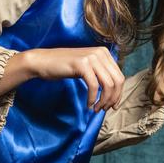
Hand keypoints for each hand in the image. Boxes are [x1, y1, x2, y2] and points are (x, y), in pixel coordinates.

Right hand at [0, 46, 123, 110]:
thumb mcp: (87, 68)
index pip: (120, 76)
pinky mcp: (82, 64)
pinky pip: (94, 86)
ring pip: (108, 85)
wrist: (43, 61)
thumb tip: (115, 92)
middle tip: (103, 109)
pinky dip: (93, 98)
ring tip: (96, 109)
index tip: (111, 106)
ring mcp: (91, 57)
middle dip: (112, 99)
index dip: (118, 94)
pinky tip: (88, 105)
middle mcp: (100, 53)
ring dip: (103, 101)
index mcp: (104, 53)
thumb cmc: (64, 67)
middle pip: (117, 81)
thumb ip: (100, 74)